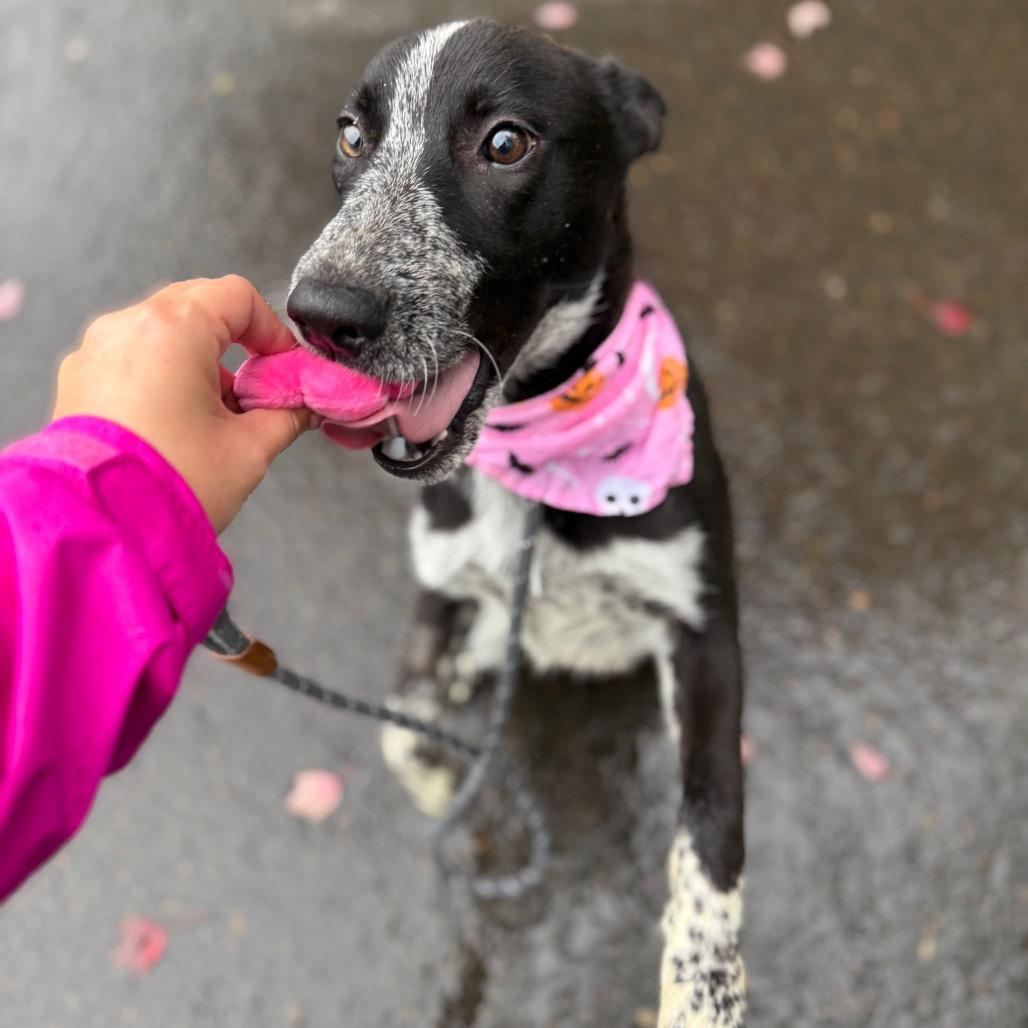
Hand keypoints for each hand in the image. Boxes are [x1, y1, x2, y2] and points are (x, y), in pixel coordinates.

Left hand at [54, 275, 310, 531]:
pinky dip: (161, 375)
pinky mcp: (78, 380)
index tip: (284, 365)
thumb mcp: (250, 449)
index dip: (271, 329)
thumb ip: (287, 416)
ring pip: (162, 331)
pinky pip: (131, 357)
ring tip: (217, 414)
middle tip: (258, 389)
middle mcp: (127, 327)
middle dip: (235, 343)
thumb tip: (303, 407)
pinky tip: (178, 422)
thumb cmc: (173, 483)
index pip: (237, 296)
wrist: (104, 527)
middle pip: (197, 305)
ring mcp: (96, 352)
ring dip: (198, 360)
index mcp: (173, 329)